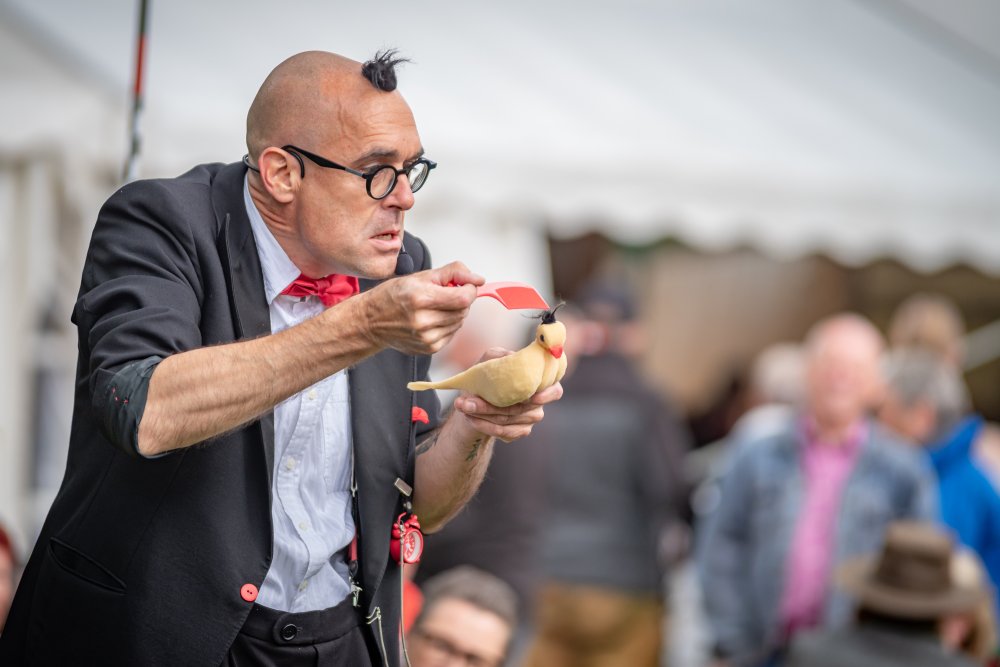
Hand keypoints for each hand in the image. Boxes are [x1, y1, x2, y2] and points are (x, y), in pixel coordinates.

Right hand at [356, 261, 483, 354]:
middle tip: (444, 295)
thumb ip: (453, 273)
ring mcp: (427, 338)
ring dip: (454, 313)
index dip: (469, 289)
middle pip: (463, 310)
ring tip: (435, 307)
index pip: (464, 297)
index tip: (463, 285)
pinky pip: (452, 334)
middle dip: (460, 300)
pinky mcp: (429, 348)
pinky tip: (432, 319)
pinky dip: (447, 325)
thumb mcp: (421, 276)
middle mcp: (424, 321)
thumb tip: (477, 279)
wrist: (371, 321)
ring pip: (460, 322)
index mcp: (421, 298)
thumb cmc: (392, 296)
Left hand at [453, 348, 563, 441]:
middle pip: (520, 407)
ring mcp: (530, 419)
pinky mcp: (519, 432)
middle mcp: (538, 403)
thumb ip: (499, 356)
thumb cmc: (487, 376)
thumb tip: (509, 358)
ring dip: (482, 414)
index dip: (547, 395)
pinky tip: (470, 418)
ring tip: (462, 405)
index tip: (533, 397)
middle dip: (491, 404)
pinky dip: (484, 425)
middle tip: (465, 400)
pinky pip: (504, 432)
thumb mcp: (489, 361)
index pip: (555, 390)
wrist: (476, 401)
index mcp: (538, 382)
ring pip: (508, 420)